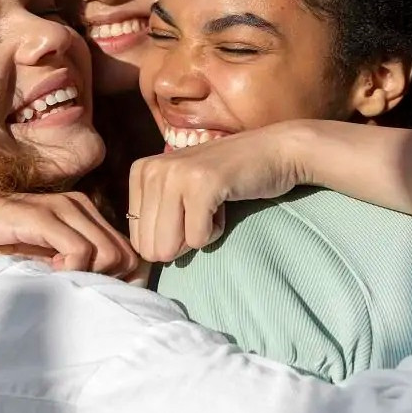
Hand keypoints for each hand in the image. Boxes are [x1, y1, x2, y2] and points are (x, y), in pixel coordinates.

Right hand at [0, 186, 139, 277]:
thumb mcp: (45, 255)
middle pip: (125, 254)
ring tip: (58, 276)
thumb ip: (76, 265)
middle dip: (107, 280)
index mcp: (85, 213)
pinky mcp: (41, 216)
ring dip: (88, 274)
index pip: (130, 251)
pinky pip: (80, 250)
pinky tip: (50, 271)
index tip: (93, 291)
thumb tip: (109, 293)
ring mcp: (62, 208)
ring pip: (107, 253)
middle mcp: (79, 205)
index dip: (120, 279)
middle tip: (75, 285)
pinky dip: (73, 268)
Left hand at [127, 122, 309, 261]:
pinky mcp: (202, 185)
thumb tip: (141, 260)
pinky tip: (224, 203)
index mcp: (141, 171)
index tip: (189, 209)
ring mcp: (176, 175)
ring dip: (198, 236)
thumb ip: (155, 216)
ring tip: (211, 205)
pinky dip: (215, 232)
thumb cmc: (226, 178)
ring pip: (169, 246)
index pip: (138, 240)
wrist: (273, 152)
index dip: (169, 238)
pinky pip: (198, 239)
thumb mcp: (178, 190)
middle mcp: (152, 169)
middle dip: (181, 242)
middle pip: (152, 247)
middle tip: (201, 211)